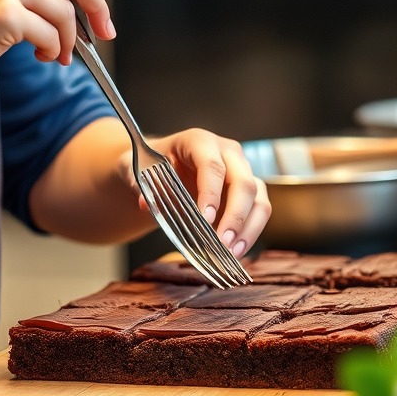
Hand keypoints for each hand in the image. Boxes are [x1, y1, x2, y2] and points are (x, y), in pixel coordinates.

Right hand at [0, 0, 113, 87]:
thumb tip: (83, 0)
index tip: (98, 7)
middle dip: (97, 8)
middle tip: (103, 33)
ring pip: (65, 12)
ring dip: (69, 39)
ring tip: (57, 54)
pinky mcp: (5, 14)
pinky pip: (51, 35)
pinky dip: (53, 50)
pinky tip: (41, 55)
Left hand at [118, 129, 270, 258]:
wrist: (161, 166)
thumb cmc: (150, 164)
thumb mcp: (136, 167)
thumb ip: (138, 182)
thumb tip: (145, 203)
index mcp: (199, 141)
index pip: (211, 165)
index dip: (211, 192)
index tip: (205, 219)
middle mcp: (226, 152)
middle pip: (242, 181)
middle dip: (235, 215)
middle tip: (222, 243)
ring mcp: (241, 170)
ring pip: (258, 197)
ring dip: (249, 227)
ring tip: (232, 254)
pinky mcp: (249, 191)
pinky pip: (260, 210)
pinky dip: (251, 231)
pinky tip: (236, 252)